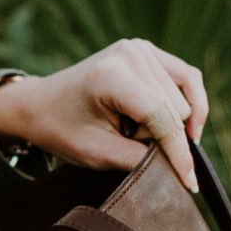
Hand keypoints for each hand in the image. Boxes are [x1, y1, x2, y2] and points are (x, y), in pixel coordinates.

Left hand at [0, 38, 207, 190]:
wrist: (41, 105)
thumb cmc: (64, 131)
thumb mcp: (98, 154)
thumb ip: (139, 161)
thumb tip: (179, 169)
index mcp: (111, 76)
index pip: (161, 116)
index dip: (178, 153)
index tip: (189, 183)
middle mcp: (130, 54)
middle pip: (176, 110)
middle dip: (161, 137)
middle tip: (126, 142)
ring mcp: (141, 48)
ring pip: (184, 100)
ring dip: (167, 123)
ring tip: (133, 128)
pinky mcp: (148, 51)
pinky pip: (188, 79)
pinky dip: (190, 104)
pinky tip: (185, 125)